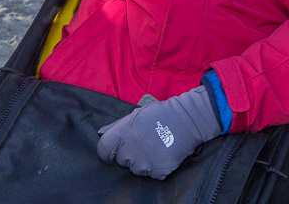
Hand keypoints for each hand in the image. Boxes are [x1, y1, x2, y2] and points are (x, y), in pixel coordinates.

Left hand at [97, 86, 222, 179]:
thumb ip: (116, 126)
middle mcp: (131, 150)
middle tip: (143, 143)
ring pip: (136, 170)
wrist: (188, 120)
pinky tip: (163, 154)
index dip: (107, 152)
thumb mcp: (136, 114)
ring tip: (155, 148)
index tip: (114, 151)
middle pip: (121, 161)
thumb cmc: (160, 114)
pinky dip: (156, 167)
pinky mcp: (158, 172)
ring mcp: (145, 163)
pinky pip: (151, 174)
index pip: (103, 150)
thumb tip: (100, 133)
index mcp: (123, 133)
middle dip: (129, 154)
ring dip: (143, 162)